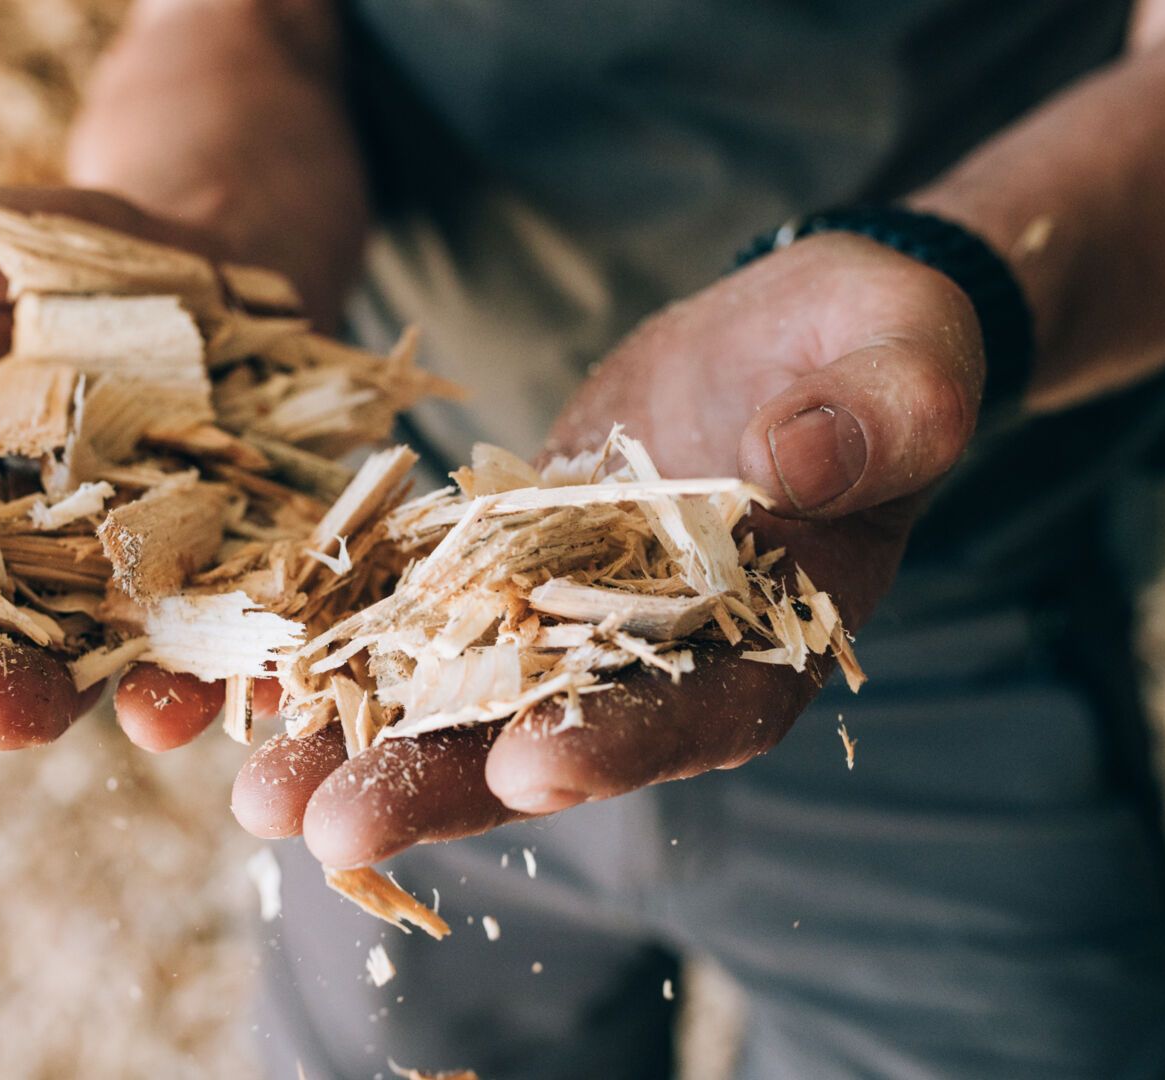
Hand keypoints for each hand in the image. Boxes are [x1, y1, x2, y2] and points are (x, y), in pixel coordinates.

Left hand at [230, 232, 985, 865]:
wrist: (806, 333)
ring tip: (264, 795)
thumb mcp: (904, 362)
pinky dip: (347, 643)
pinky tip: (261, 676)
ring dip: (368, 742)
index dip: (621, 744)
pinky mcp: (512, 554)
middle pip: (555, 733)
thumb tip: (802, 460)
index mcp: (778, 633)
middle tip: (335, 831)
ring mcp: (578, 610)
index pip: (702, 709)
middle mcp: (666, 650)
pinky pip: (423, 606)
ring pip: (466, 691)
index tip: (529, 770)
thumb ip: (878, 418)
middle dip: (446, 786)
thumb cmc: (885, 346)